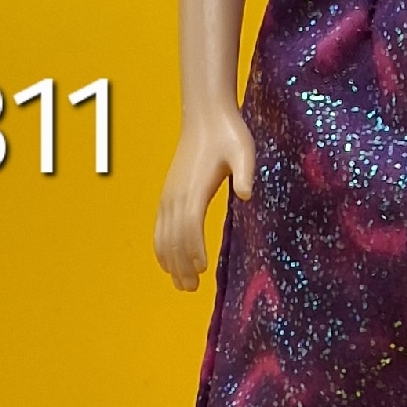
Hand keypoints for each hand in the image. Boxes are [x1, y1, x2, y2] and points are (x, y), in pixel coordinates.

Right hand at [153, 107, 255, 290]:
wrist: (205, 118)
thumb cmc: (229, 135)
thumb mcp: (244, 151)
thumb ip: (245, 173)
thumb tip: (246, 194)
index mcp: (194, 187)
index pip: (190, 225)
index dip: (194, 248)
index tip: (203, 268)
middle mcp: (176, 195)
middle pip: (173, 237)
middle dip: (181, 265)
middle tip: (193, 289)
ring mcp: (168, 195)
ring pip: (163, 235)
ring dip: (171, 262)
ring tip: (184, 285)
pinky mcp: (168, 195)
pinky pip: (159, 227)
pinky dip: (161, 248)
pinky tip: (169, 265)